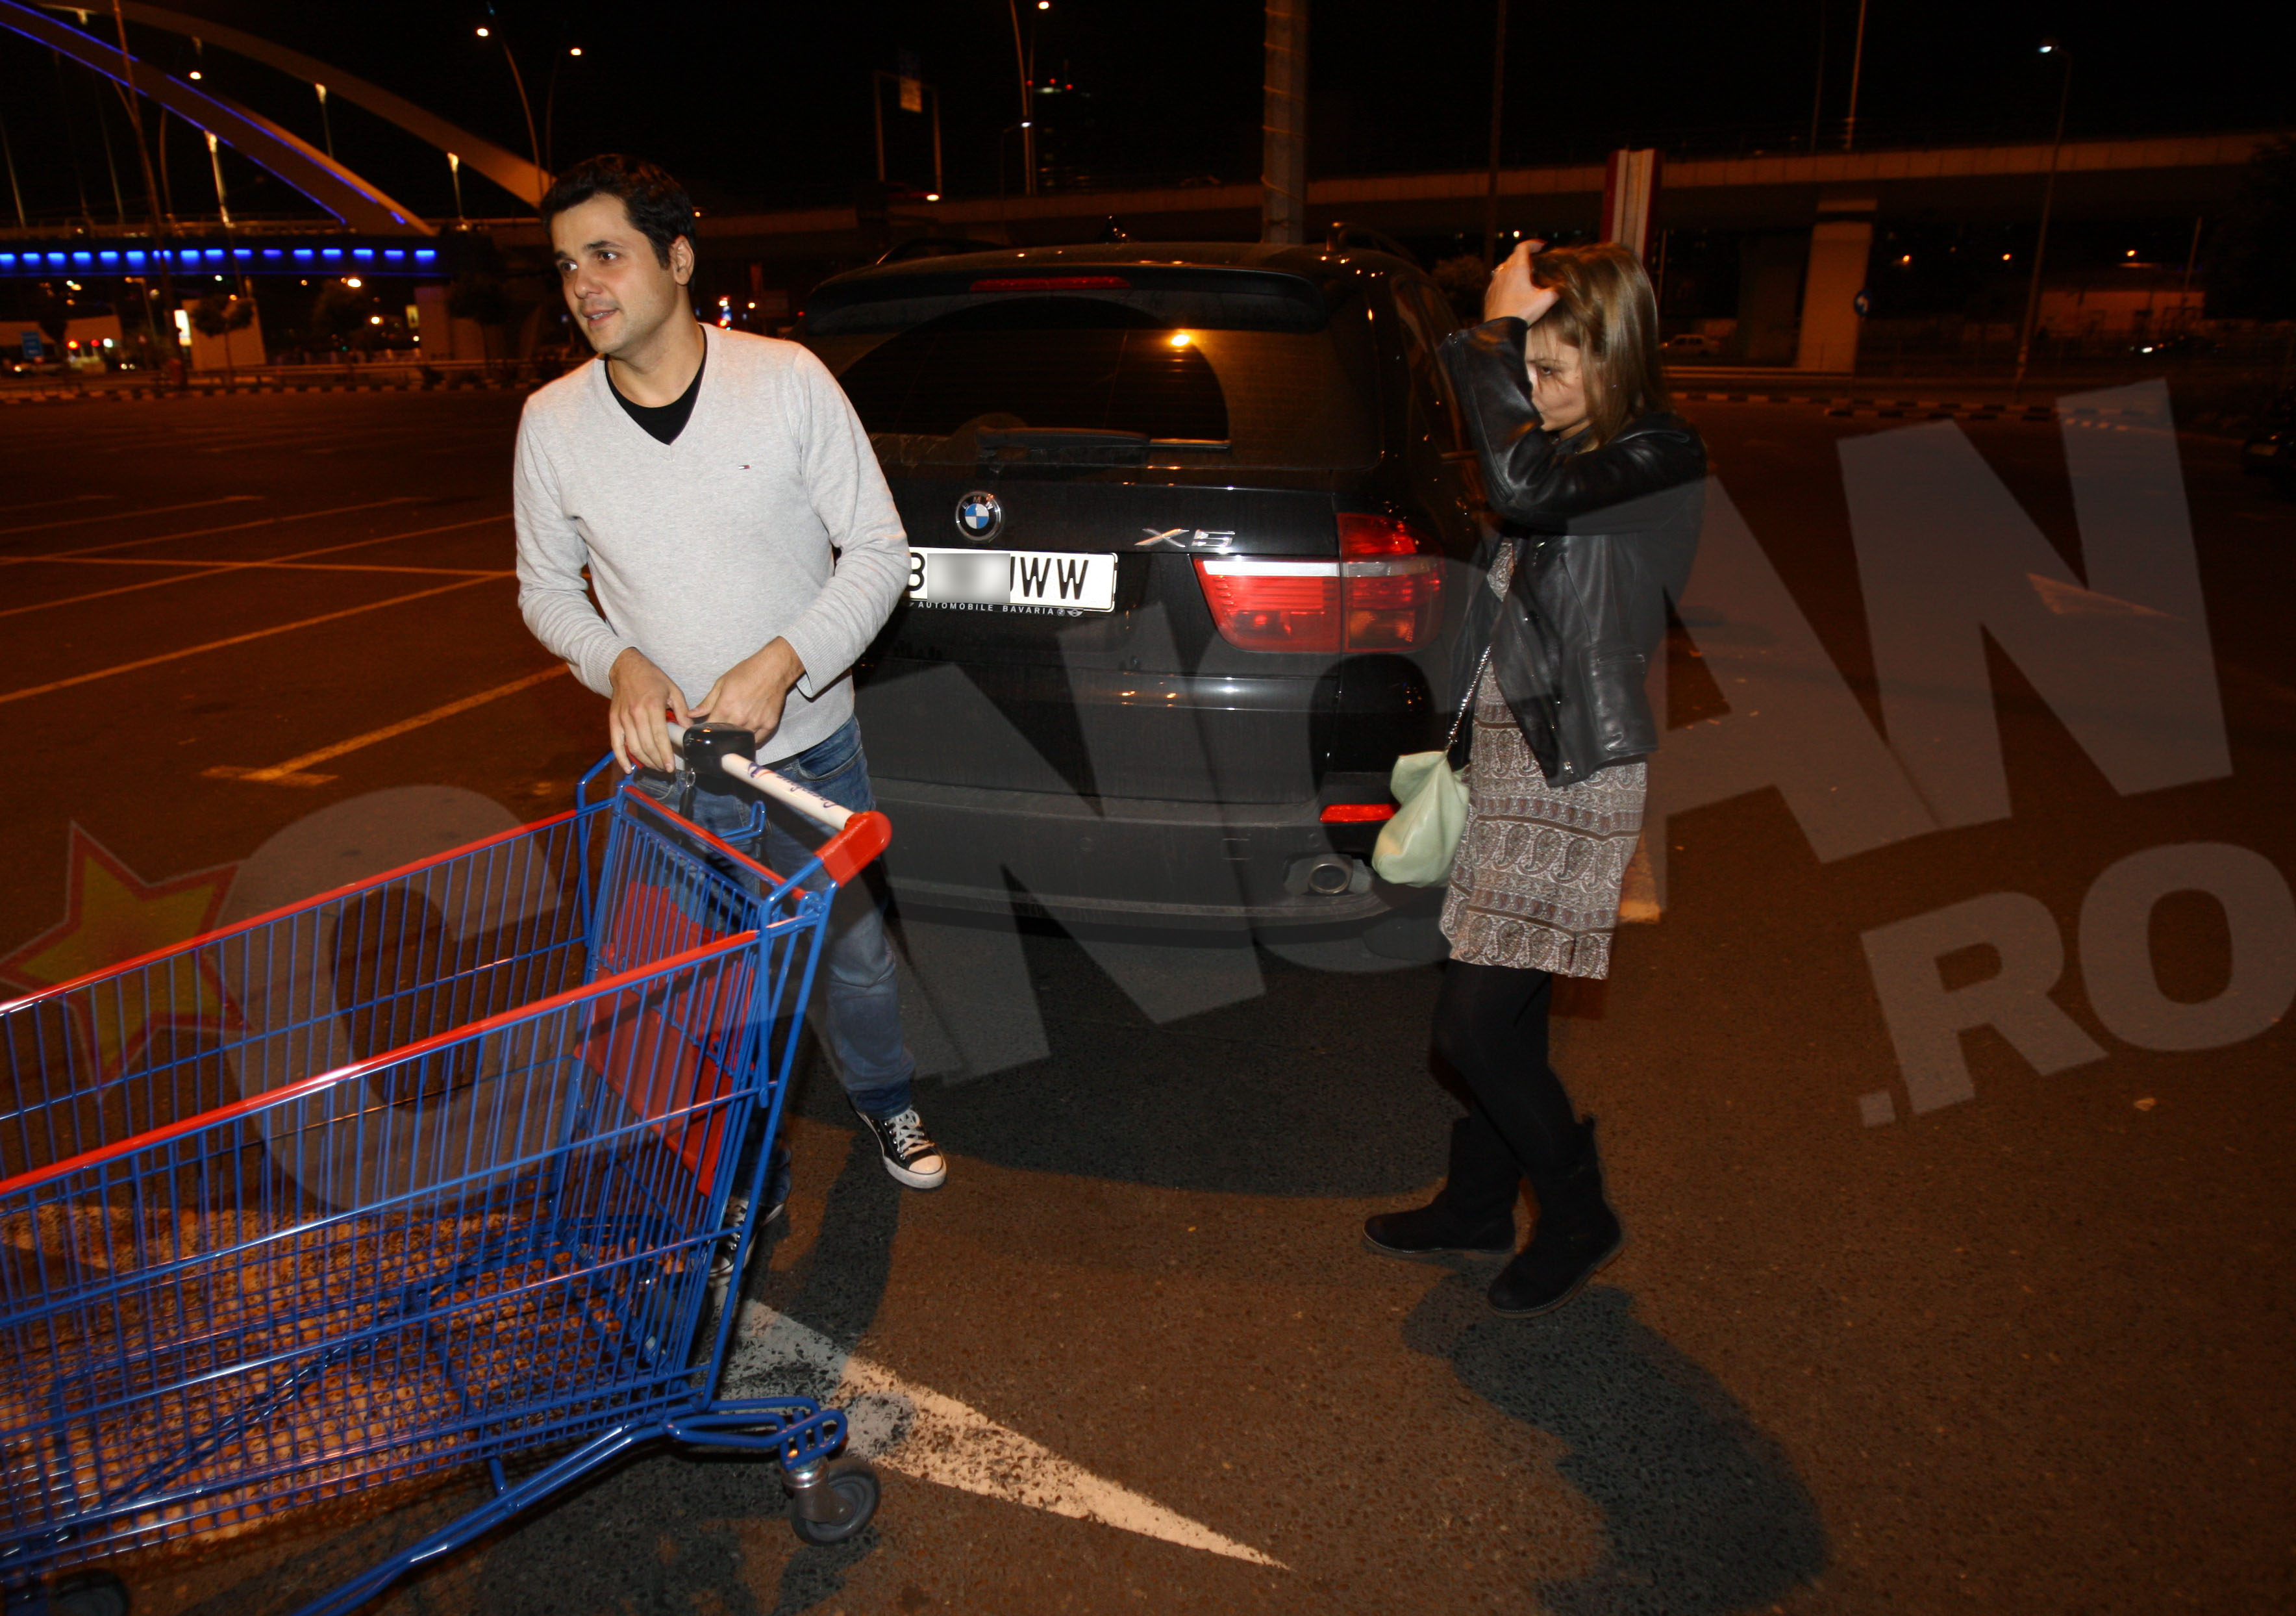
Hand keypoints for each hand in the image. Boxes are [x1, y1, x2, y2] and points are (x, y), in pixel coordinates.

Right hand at [608, 646, 688, 773]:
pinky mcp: (614, 720)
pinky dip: (621, 758)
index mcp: (652, 707)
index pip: (660, 737)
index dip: (665, 755)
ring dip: (644, 761)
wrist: (626, 667)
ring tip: (654, 767)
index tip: (671, 767)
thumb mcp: (672, 690)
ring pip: (633, 747)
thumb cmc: (652, 678)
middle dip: (657, 761)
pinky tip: (629, 768)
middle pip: (647, 746)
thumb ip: (682, 710)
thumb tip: (688, 730)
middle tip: (665, 769)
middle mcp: (636, 714)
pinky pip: (616, 743)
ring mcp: (623, 718)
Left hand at [693, 638, 806, 746]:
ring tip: (736, 729)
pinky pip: (758, 740)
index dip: (707, 730)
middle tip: (722, 728)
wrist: (773, 668)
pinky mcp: (769, 725)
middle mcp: (739, 719)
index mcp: (725, 708)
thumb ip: (707, 702)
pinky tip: (748, 733)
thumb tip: (691, 714)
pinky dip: (751, 740)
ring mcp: (755, 723)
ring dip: (736, 738)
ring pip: (741, 740)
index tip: (707, 729)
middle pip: (724, 737)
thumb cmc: (748, 672)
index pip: (710, 729)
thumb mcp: (722, 683)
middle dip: (720, 734)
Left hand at [1484, 241, 1558, 325]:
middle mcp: (1504, 272)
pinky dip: (1506, 279)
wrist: (1500, 329)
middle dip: (1526, 255)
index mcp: (1518, 269)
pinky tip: (1512, 288)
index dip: (1533, 244)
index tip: (1541, 247)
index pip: (1523, 247)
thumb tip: (1562, 287)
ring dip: (1515, 267)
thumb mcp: (1545, 301)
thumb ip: (1556, 290)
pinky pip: (1498, 280)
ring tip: (1524, 275)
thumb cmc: (1521, 313)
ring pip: (1504, 267)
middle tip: (1536, 262)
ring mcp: (1495, 282)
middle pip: (1514, 256)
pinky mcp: (1490, 293)